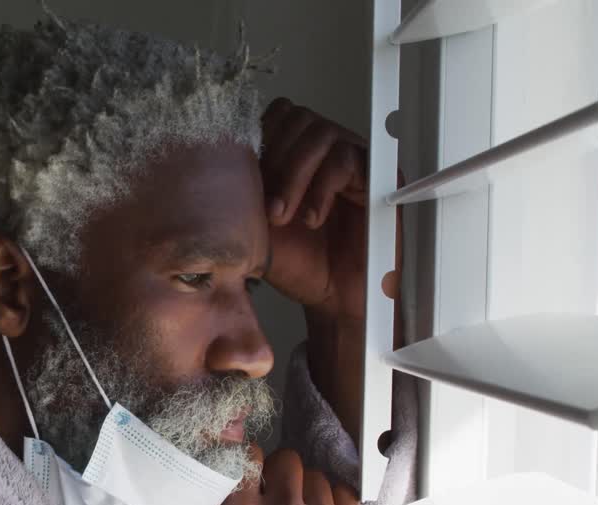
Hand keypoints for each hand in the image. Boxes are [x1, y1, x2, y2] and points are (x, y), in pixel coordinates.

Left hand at [259, 98, 383, 319]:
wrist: (332, 296)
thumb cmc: (298, 262)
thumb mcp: (256, 225)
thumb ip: (244, 190)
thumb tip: (219, 161)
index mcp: (294, 154)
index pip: (278, 114)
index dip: (261, 139)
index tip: (249, 180)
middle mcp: (324, 151)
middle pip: (298, 116)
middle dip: (276, 159)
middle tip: (269, 207)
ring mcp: (352, 159)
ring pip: (321, 133)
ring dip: (295, 175)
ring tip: (285, 216)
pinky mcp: (378, 175)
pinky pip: (346, 159)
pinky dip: (322, 188)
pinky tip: (313, 219)